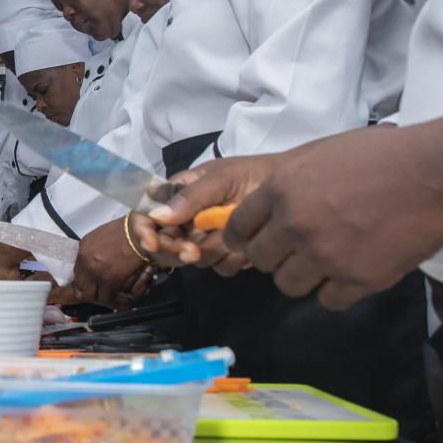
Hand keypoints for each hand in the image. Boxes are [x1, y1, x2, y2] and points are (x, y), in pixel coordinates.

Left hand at [57, 219, 149, 308]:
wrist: (139, 231)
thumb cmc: (128, 230)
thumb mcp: (103, 235)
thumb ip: (97, 249)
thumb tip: (100, 260)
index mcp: (83, 247)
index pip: (78, 269)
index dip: (87, 279)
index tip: (95, 283)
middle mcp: (85, 260)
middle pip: (80, 284)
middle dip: (91, 291)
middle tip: (103, 295)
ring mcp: (94, 271)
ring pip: (90, 295)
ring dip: (101, 299)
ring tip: (113, 300)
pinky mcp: (107, 280)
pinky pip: (105, 299)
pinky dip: (114, 303)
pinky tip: (122, 302)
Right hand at [132, 155, 280, 270]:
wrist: (299, 192)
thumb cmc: (256, 175)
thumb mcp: (221, 178)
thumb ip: (190, 196)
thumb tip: (156, 215)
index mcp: (180, 193)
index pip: (148, 212)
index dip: (144, 229)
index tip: (151, 242)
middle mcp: (190, 217)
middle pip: (165, 241)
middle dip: (176, 249)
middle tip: (192, 252)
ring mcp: (208, 237)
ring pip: (194, 257)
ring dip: (211, 252)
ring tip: (231, 240)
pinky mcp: (228, 254)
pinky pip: (220, 267)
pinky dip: (232, 260)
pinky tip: (244, 248)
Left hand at [204, 127, 442, 309]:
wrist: (433, 173)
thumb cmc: (378, 156)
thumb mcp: (315, 157)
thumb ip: (284, 186)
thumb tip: (265, 210)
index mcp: (280, 190)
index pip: (237, 228)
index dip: (242, 236)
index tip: (250, 241)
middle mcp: (295, 225)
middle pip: (259, 260)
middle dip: (272, 256)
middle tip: (291, 250)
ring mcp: (325, 255)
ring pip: (288, 284)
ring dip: (301, 275)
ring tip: (322, 261)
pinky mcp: (358, 279)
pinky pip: (327, 300)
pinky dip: (335, 289)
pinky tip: (348, 272)